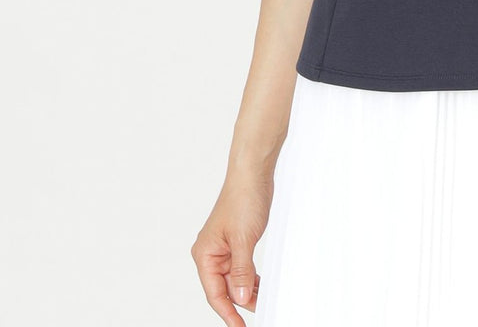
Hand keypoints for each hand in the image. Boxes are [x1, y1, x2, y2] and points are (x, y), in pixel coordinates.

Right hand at [191, 177, 270, 325]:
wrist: (253, 173)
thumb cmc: (243, 199)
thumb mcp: (244, 239)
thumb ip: (242, 271)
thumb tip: (240, 298)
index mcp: (205, 254)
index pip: (215, 293)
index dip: (228, 313)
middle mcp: (210, 253)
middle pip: (224, 288)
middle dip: (241, 302)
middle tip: (260, 311)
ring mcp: (223, 248)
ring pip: (234, 279)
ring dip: (247, 290)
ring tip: (263, 300)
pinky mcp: (235, 242)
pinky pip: (241, 267)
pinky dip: (250, 277)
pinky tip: (260, 285)